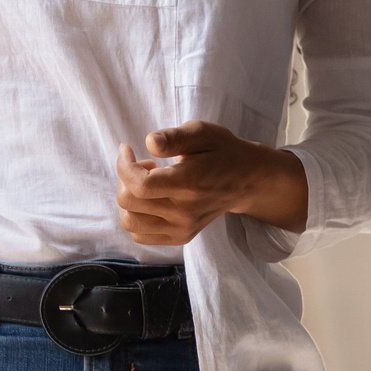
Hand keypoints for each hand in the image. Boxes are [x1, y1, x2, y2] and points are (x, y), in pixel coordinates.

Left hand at [113, 122, 309, 245]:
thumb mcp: (202, 132)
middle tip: (144, 164)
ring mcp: (182, 229)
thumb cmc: (222, 151)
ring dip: (129, 199)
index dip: (123, 166)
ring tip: (147, 182)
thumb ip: (174, 137)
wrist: (246, 180)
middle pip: (129, 203)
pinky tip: (150, 199)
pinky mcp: (181, 237)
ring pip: (130, 222)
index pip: (139, 185)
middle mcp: (184, 212)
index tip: (127, 149)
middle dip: (125, 178)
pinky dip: (136, 216)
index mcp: (188, 184)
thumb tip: (149, 142)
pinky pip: (141, 235)